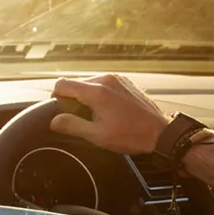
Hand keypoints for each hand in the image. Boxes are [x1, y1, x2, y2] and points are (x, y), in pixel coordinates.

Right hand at [49, 74, 169, 154]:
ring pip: (89, 83)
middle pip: (76, 83)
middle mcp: (105, 79)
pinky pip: (103, 83)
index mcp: (96, 92)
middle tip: (82, 118)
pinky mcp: (124, 81)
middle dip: (73, 99)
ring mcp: (116, 78)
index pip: (62, 84)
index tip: (62, 111)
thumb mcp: (97, 136)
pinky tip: (108, 110)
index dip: (56, 97)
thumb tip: (54, 121)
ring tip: (97, 115)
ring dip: (86, 97)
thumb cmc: (131, 135)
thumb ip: (72, 125)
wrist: (159, 132)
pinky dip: (99, 94)